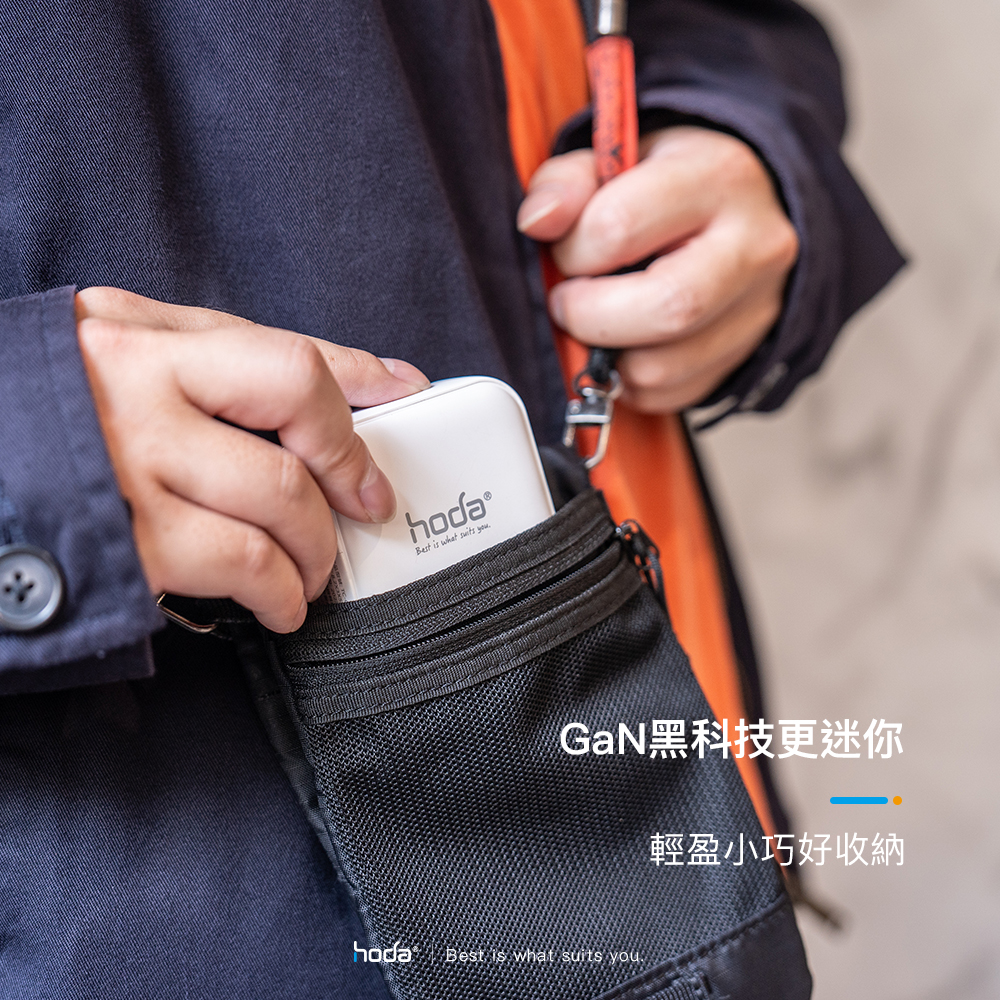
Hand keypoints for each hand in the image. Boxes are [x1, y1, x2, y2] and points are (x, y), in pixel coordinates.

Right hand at [76, 287, 428, 631]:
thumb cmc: (60, 416)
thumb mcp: (142, 357)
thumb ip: (251, 359)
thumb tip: (385, 378)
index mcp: (146, 339)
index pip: (289, 359)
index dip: (357, 401)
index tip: (395, 421)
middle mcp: (136, 394)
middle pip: (296, 425)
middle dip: (350, 479)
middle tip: (363, 510)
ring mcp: (128, 469)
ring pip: (278, 503)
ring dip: (316, 550)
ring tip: (311, 568)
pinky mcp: (124, 544)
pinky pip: (241, 566)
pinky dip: (279, 593)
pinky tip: (278, 602)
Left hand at [517, 126, 797, 411]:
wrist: (753, 210)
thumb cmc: (671, 186)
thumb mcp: (620, 159)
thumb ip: (566, 183)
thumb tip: (536, 222)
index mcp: (716, 178)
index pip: (619, 227)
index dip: (571, 250)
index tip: (567, 250)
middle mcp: (752, 247)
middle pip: (664, 309)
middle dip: (589, 316)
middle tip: (570, 301)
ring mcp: (756, 311)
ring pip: (660, 368)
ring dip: (607, 355)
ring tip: (601, 320)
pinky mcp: (744, 358)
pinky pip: (667, 396)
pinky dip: (629, 381)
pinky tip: (628, 342)